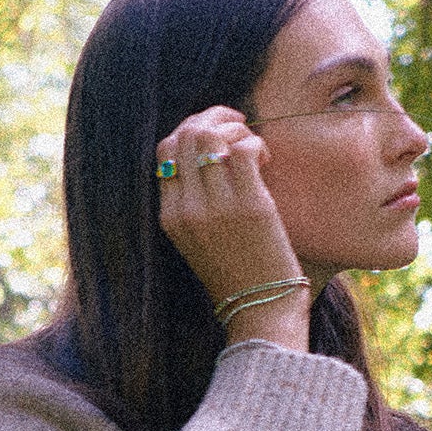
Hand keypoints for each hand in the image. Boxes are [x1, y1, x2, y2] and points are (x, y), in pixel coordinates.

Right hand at [156, 109, 308, 347]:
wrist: (260, 313)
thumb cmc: (236, 276)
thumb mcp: (198, 242)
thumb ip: (195, 204)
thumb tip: (211, 156)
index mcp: (169, 216)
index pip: (164, 150)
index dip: (190, 130)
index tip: (215, 133)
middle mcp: (186, 208)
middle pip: (185, 135)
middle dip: (213, 117)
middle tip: (238, 124)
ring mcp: (216, 206)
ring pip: (211, 135)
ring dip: (236, 128)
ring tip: (252, 142)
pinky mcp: (250, 205)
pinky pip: (245, 149)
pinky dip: (256, 143)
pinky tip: (267, 160)